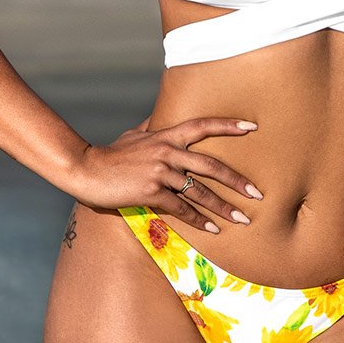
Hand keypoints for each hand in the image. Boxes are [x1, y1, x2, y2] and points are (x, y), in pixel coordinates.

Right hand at [73, 116, 262, 232]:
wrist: (86, 169)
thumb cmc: (112, 153)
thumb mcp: (135, 133)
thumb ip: (155, 125)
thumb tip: (164, 113)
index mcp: (166, 134)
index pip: (203, 125)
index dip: (228, 125)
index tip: (252, 128)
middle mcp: (167, 151)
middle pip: (211, 165)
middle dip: (237, 181)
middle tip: (257, 193)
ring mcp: (160, 171)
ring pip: (200, 191)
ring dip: (223, 207)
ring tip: (242, 219)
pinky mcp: (151, 192)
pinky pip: (181, 208)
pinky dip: (199, 220)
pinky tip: (213, 229)